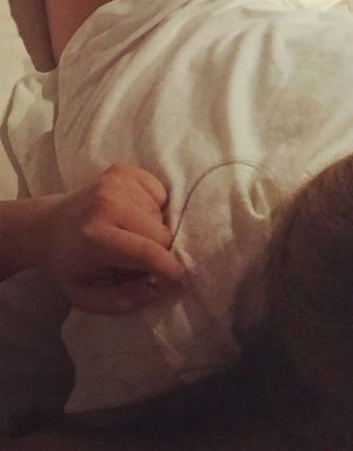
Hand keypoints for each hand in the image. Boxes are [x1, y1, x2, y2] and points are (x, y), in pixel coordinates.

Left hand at [42, 163, 184, 314]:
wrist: (51, 225)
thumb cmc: (72, 264)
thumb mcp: (85, 296)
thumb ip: (120, 302)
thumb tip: (155, 290)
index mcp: (94, 237)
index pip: (146, 252)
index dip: (170, 270)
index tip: (182, 283)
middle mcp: (107, 203)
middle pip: (162, 233)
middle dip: (160, 251)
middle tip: (140, 259)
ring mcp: (117, 182)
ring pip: (163, 214)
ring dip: (155, 230)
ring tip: (133, 235)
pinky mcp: (125, 170)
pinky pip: (161, 193)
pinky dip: (155, 208)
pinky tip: (134, 214)